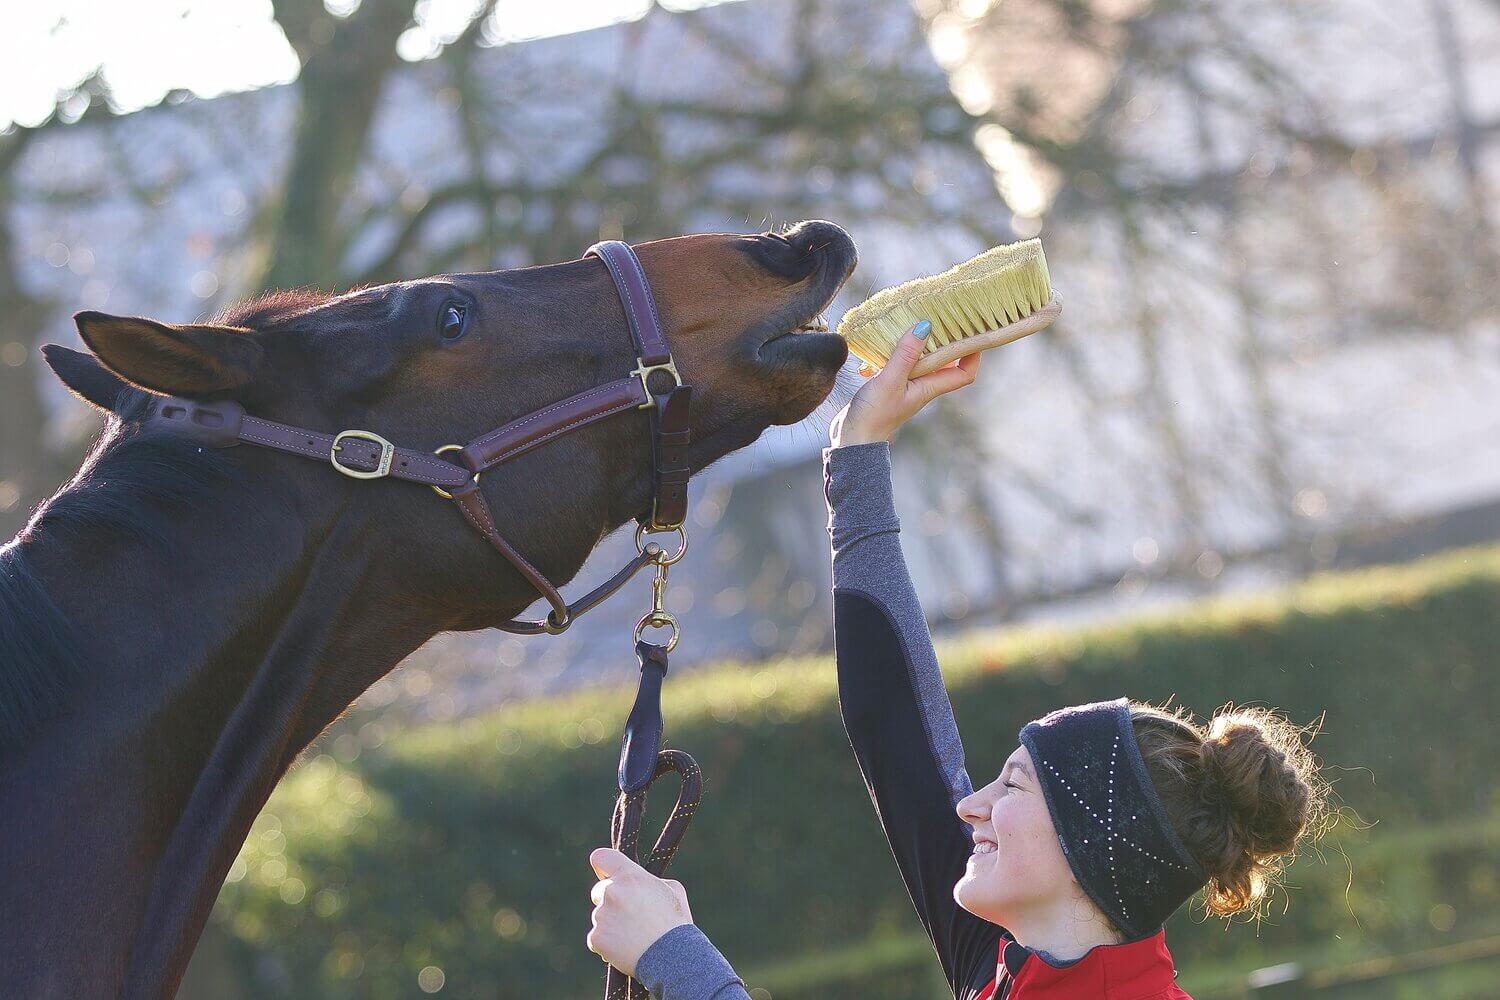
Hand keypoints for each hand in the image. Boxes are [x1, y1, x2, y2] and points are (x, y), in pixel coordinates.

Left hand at [586, 847, 693, 976]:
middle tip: (628, 915)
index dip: (604, 866)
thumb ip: (651, 881)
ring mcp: (601, 915)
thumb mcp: (673, 891)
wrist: (672, 957)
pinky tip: (625, 949)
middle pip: (598, 890)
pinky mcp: (596, 938)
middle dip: (609, 900)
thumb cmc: (675, 923)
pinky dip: (607, 944)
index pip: (601, 857)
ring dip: (611, 924)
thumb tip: (642, 884)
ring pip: (600, 916)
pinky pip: (596, 938)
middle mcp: (611, 891)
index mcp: (630, 876)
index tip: (607, 874)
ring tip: (633, 937)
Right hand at [830, 320, 981, 446]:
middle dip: (943, 340)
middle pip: (943, 362)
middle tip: (940, 317)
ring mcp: (906, 386)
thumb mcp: (890, 380)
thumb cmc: (874, 415)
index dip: (973, 355)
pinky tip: (880, 346)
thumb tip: (925, 326)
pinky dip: (894, 352)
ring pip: (920, 360)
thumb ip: (906, 354)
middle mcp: (922, 387)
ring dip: (917, 343)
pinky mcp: (890, 385)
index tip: (972, 333)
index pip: (964, 373)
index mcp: (929, 388)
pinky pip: (900, 364)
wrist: (852, 439)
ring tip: (910, 323)